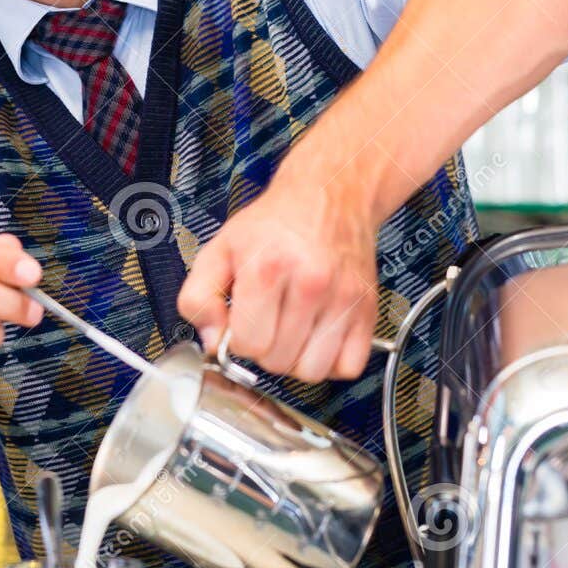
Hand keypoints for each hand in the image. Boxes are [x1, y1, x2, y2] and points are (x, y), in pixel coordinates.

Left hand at [177, 177, 379, 383]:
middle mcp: (311, 283)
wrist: (329, 195)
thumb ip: (199, 296)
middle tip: (269, 319)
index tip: (245, 319)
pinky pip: (348, 367)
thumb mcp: (219, 248)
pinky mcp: (368, 309)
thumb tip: (212, 341)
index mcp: (268, 268)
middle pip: (278, 362)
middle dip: (267, 347)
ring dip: (298, 359)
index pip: (248, 345)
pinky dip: (332, 361)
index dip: (239, 338)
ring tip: (293, 330)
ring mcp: (344, 298)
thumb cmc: (275, 225)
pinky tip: (319, 335)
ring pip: (313, 372)